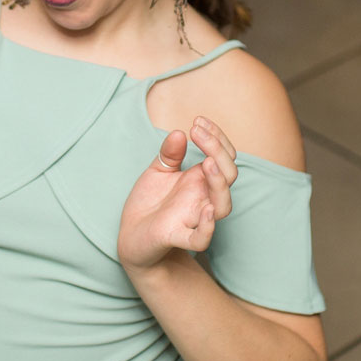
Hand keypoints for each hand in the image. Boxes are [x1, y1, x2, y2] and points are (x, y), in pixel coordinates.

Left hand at [118, 120, 236, 270]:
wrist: (131, 236)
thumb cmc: (150, 203)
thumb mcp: (157, 172)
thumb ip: (169, 154)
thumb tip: (178, 133)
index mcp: (200, 180)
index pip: (224, 157)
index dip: (217, 137)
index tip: (197, 121)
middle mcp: (202, 198)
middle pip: (229, 175)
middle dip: (218, 150)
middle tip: (197, 131)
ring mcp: (192, 218)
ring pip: (223, 206)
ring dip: (219, 183)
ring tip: (207, 162)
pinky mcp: (177, 236)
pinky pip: (200, 239)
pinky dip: (206, 227)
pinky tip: (206, 210)